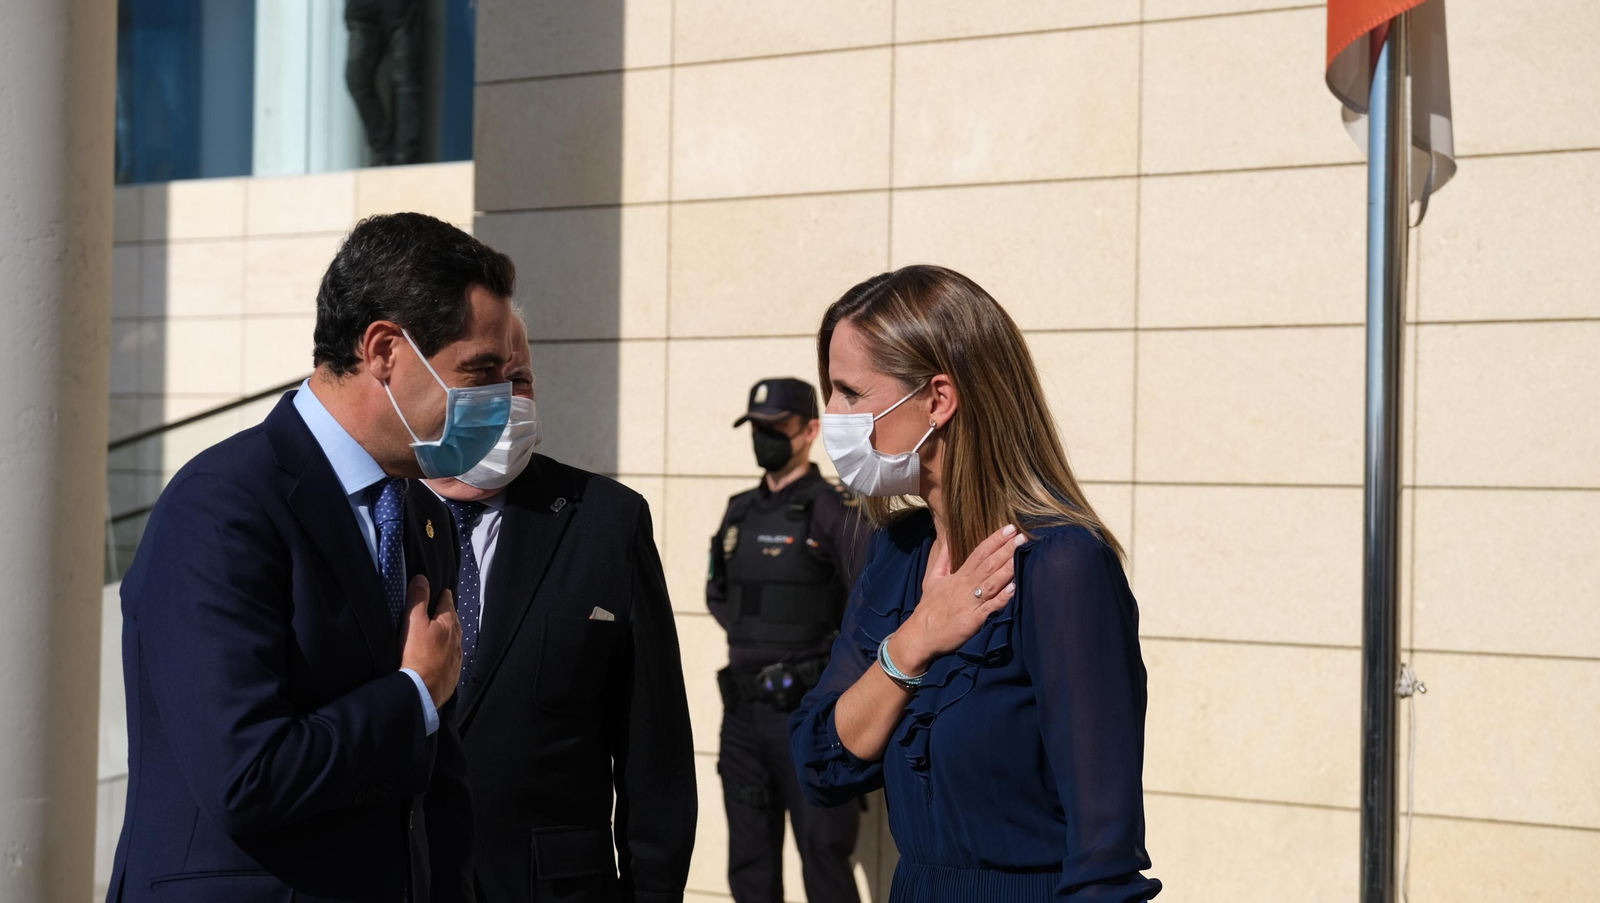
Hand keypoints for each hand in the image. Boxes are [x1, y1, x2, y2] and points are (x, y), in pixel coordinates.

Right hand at [398, 575, 462, 708]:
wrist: (422, 690)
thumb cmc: (417, 654)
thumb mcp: (413, 622)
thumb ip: (418, 599)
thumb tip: (422, 578)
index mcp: (448, 625)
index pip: (447, 605)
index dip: (445, 596)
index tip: (445, 591)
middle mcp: (456, 640)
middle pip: (455, 622)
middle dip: (450, 613)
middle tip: (446, 608)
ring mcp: (456, 658)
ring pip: (456, 640)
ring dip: (452, 632)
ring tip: (447, 629)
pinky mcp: (452, 673)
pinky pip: (454, 657)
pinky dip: (450, 651)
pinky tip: (446, 655)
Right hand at [889, 524, 1023, 675]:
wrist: (920, 635)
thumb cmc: (928, 609)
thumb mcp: (932, 580)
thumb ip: (941, 560)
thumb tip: (945, 541)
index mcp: (958, 576)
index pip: (978, 553)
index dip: (994, 540)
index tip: (1009, 528)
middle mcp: (965, 586)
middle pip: (988, 564)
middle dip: (1005, 550)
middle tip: (1022, 536)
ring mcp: (970, 602)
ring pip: (992, 582)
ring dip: (1007, 568)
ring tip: (1021, 555)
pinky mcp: (973, 619)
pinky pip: (990, 607)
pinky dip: (1002, 598)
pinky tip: (1014, 588)